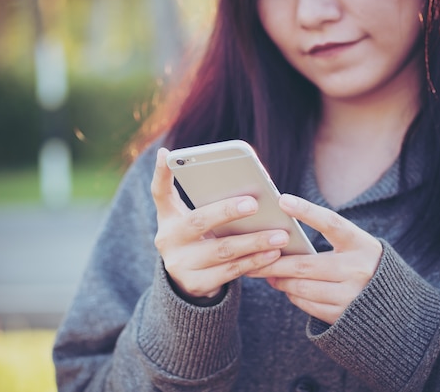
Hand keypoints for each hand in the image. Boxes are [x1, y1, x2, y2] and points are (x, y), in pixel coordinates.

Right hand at [151, 148, 287, 300]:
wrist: (190, 281)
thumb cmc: (202, 238)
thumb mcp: (198, 219)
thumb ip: (213, 201)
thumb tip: (256, 182)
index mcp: (168, 217)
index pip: (160, 191)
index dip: (160, 173)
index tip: (166, 154)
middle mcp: (168, 239)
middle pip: (198, 221)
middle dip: (226, 211)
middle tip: (254, 203)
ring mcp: (179, 264)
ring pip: (221, 250)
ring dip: (254, 242)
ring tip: (280, 235)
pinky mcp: (195, 284)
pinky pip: (230, 272)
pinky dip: (254, 262)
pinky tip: (273, 255)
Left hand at [247, 194, 382, 323]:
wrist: (394, 307)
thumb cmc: (364, 266)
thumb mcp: (355, 247)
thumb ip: (328, 238)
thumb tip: (283, 236)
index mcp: (362, 244)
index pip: (331, 223)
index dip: (307, 211)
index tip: (282, 200)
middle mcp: (359, 270)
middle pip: (304, 264)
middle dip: (273, 261)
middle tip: (252, 256)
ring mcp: (352, 296)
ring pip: (301, 286)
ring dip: (279, 280)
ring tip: (266, 272)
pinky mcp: (343, 316)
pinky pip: (306, 304)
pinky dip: (292, 295)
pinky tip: (286, 287)